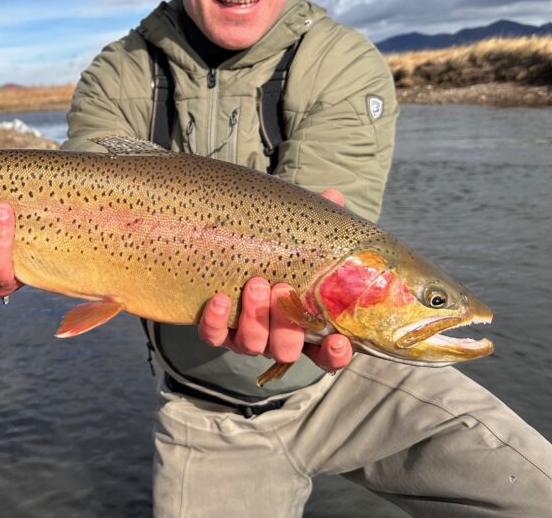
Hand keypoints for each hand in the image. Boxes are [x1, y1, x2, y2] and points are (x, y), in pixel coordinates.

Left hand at [196, 188, 352, 372]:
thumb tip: (333, 197)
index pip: (327, 353)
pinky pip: (213, 336)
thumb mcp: (300, 238)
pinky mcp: (215, 330)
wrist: (228, 248)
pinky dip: (216, 322)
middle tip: (281, 288)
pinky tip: (219, 299)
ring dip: (255, 318)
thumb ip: (320, 224)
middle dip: (285, 325)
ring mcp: (244, 336)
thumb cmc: (278, 251)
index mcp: (305, 324)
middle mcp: (275, 337)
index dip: (335, 354)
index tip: (337, 339)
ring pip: (252, 345)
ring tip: (255, 283)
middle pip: (286, 350)